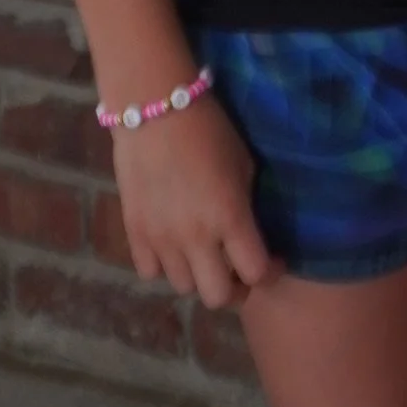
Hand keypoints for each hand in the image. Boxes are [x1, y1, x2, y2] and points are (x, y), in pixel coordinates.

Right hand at [112, 94, 275, 306]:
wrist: (154, 110)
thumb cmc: (210, 130)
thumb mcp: (243, 165)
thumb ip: (245, 207)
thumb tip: (248, 233)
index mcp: (229, 217)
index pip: (255, 272)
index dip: (269, 271)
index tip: (273, 259)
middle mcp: (195, 238)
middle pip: (217, 297)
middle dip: (234, 288)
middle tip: (237, 268)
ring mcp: (161, 239)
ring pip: (182, 287)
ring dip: (198, 275)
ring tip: (203, 253)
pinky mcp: (134, 232)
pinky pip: (150, 271)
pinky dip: (164, 265)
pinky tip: (172, 244)